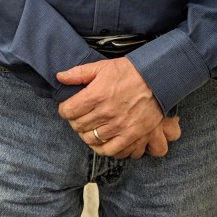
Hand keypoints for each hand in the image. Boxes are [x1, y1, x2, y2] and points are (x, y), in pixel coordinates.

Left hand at [57, 58, 176, 158]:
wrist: (157, 79)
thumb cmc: (129, 72)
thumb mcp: (102, 67)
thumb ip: (79, 73)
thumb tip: (60, 77)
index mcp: (96, 94)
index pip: (68, 110)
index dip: (65, 109)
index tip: (68, 107)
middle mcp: (105, 112)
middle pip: (78, 125)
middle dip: (75, 121)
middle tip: (80, 116)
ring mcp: (118, 126)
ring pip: (90, 139)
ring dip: (86, 133)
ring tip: (90, 126)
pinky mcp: (130, 135)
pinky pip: (109, 150)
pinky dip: (101, 148)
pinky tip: (100, 140)